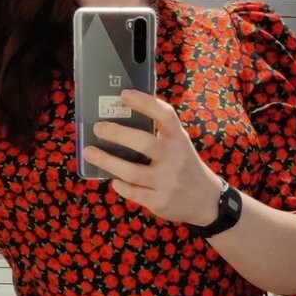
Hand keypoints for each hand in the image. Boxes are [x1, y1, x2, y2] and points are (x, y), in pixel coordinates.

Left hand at [84, 89, 222, 227]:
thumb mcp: (180, 144)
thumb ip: (160, 131)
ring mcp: (167, 181)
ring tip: (89, 152)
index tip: (124, 94)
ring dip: (106, 161)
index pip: (165, 115)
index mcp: (178, 139)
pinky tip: (113, 178)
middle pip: (144, 143)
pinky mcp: (159, 201)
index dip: (145, 102)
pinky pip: (132, 191)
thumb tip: (123, 112)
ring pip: (131, 171)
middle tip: (98, 127)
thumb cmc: (184, 165)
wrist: (206, 200)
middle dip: (118, 133)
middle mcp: (174, 158)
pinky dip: (119, 184)